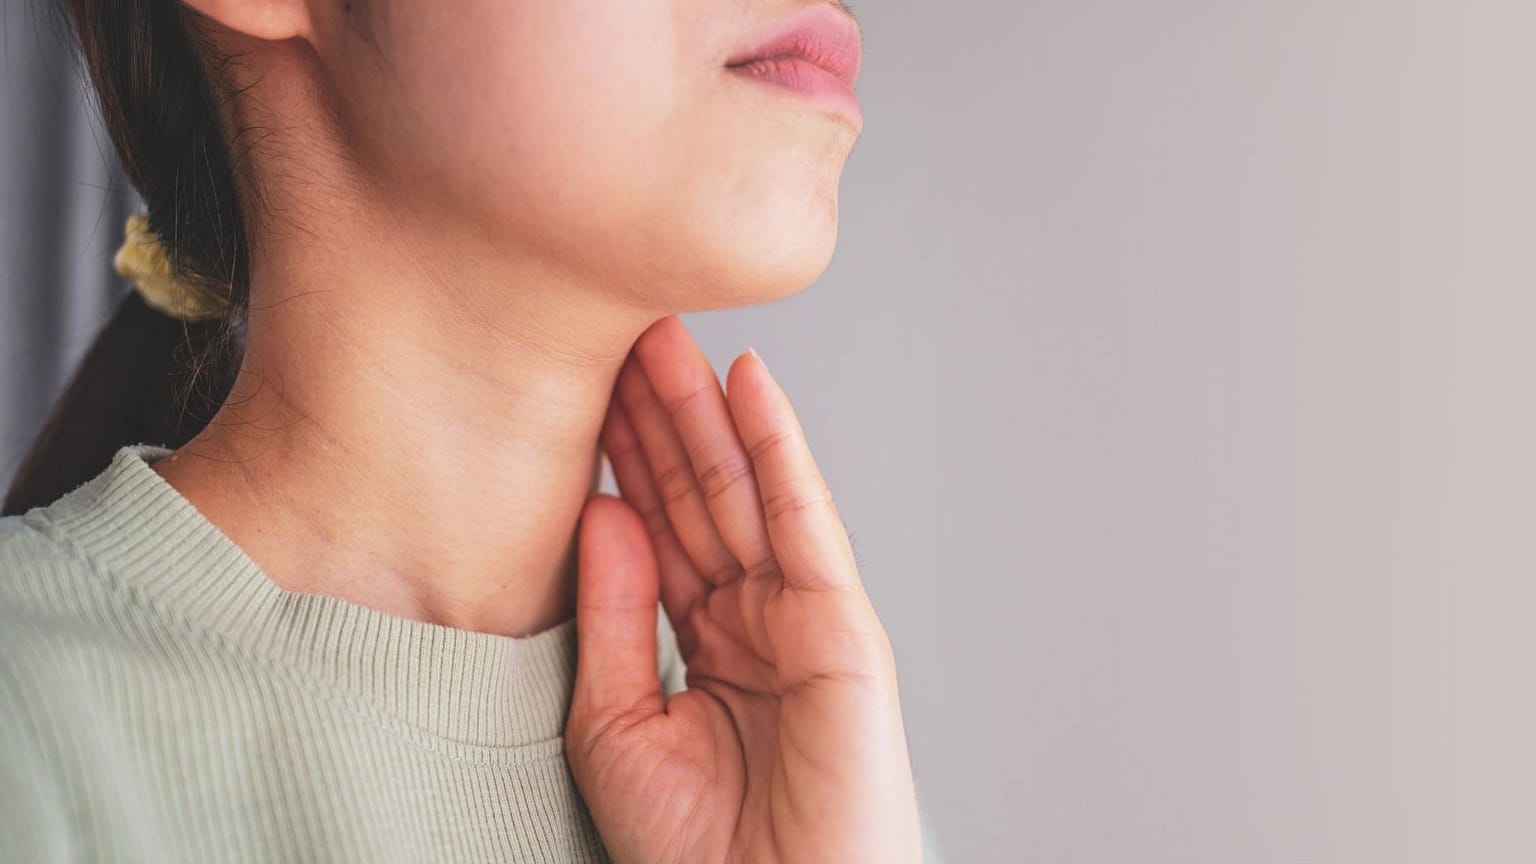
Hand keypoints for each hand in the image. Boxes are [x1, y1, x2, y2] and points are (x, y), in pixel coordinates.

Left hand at [565, 315, 921, 863]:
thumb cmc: (691, 854)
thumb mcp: (615, 720)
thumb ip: (614, 610)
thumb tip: (602, 509)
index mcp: (701, 638)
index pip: (656, 524)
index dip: (621, 453)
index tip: (582, 382)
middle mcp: (752, 616)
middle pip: (699, 493)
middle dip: (659, 413)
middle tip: (620, 327)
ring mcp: (801, 616)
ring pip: (746, 492)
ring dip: (706, 411)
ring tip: (665, 333)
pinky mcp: (843, 626)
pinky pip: (804, 523)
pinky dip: (780, 451)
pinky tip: (749, 387)